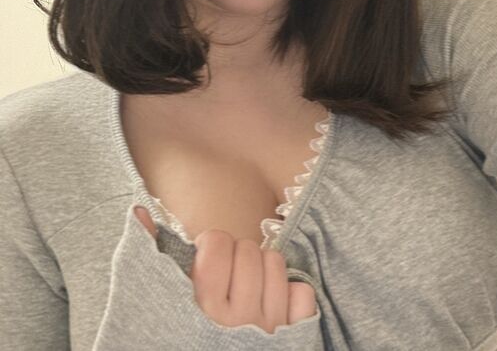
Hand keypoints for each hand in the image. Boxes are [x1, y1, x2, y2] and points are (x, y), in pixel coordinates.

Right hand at [134, 206, 316, 333]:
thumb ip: (150, 256)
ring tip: (244, 287)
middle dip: (234, 255)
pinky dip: (289, 294)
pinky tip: (270, 304)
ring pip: (276, 263)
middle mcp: (239, 318)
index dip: (210, 245)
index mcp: (202, 308)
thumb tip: (142, 210)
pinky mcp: (294, 338)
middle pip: (248, 249)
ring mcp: (270, 328)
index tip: (205, 260)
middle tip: (224, 276)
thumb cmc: (174, 340)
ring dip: (261, 270)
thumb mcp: (153, 306)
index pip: (218, 241)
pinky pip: (302, 293)